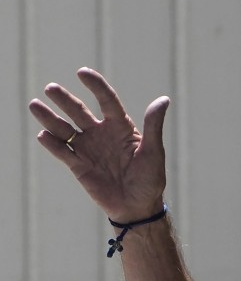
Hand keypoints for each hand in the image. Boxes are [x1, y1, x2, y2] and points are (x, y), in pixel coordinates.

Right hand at [28, 67, 169, 222]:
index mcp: (120, 127)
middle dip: (64, 99)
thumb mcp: (153, 151)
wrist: (138, 207)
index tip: (82, 72)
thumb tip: (164, 100)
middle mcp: (101, 134)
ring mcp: (88, 149)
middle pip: (78, 111)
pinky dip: (53, 144)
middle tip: (51, 88)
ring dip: (50, 118)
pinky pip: (62, 151)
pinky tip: (44, 136)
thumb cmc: (149, 179)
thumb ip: (153, 126)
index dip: (95, 86)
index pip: (106, 100)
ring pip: (64, 128)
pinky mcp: (78, 165)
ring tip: (35, 105)